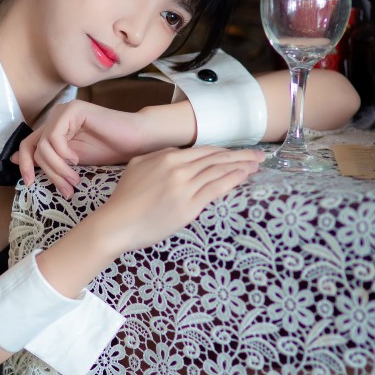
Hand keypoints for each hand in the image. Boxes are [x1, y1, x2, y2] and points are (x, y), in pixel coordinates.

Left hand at [13, 100, 147, 197]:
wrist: (135, 140)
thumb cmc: (109, 151)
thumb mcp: (72, 162)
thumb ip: (49, 159)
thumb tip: (14, 159)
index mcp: (54, 129)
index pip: (27, 146)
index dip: (24, 165)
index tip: (29, 183)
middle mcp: (55, 118)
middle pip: (33, 148)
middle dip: (48, 173)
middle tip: (66, 189)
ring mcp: (63, 112)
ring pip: (43, 147)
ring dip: (58, 168)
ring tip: (75, 179)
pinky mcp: (72, 109)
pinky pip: (54, 137)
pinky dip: (63, 154)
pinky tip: (77, 160)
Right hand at [96, 144, 265, 254]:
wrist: (116, 224)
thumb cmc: (124, 199)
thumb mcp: (137, 166)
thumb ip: (158, 156)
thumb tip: (175, 152)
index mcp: (166, 157)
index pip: (203, 151)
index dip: (223, 150)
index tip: (236, 152)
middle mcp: (178, 168)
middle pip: (216, 158)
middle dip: (240, 155)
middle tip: (258, 154)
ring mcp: (185, 187)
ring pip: (220, 171)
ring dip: (241, 165)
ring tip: (256, 164)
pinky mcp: (190, 206)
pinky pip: (217, 188)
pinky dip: (234, 179)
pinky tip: (245, 176)